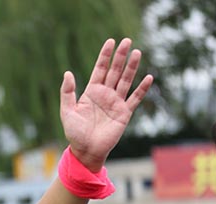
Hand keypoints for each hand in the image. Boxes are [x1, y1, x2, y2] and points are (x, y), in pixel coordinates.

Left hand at [60, 38, 153, 170]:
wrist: (86, 151)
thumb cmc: (74, 133)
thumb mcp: (67, 111)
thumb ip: (67, 92)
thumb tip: (68, 73)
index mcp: (91, 92)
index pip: (100, 69)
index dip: (105, 56)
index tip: (110, 41)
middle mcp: (105, 94)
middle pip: (114, 71)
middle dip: (120, 56)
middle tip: (126, 41)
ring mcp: (116, 103)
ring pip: (125, 81)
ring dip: (131, 67)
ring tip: (137, 52)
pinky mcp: (124, 113)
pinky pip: (135, 99)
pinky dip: (142, 89)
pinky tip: (148, 78)